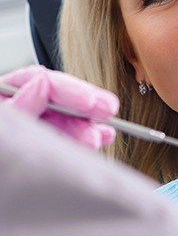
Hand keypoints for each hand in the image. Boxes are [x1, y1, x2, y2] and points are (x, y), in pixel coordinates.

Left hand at [0, 65, 118, 148]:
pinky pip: (65, 136)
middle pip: (57, 98)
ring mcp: (29, 127)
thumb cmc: (0, 154)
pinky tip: (100, 137)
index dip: (70, 90)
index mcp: (3, 98)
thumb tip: (43, 83)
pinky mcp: (40, 146)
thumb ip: (19, 105)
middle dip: (84, 106)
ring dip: (87, 125)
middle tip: (108, 109)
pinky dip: (85, 136)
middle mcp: (17, 109)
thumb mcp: (2, 124)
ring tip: (103, 134)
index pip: (39, 82)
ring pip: (64, 118)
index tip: (93, 103)